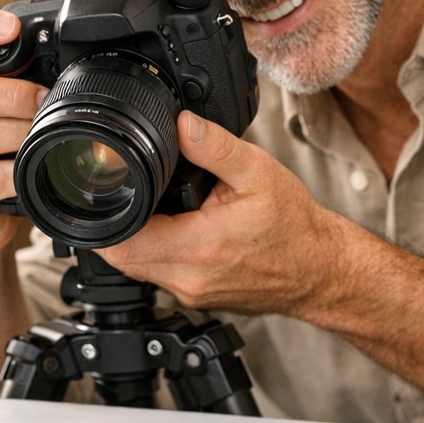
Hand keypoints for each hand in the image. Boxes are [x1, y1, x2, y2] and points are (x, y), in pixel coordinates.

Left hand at [99, 110, 344, 314]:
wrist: (319, 269)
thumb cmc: (293, 226)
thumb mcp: (257, 172)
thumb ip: (214, 146)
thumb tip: (181, 124)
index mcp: (200, 246)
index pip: (123, 244)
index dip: (104, 219)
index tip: (109, 193)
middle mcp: (190, 278)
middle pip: (122, 258)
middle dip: (117, 225)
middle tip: (129, 195)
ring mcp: (192, 294)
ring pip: (137, 269)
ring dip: (136, 239)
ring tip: (155, 209)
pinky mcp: (196, 298)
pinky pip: (158, 276)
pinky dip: (156, 252)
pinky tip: (173, 229)